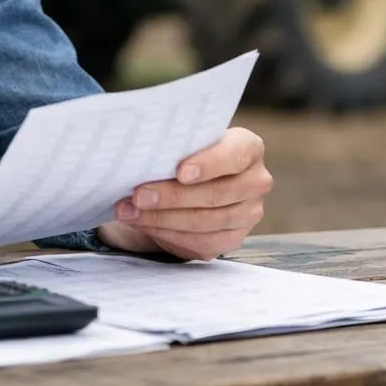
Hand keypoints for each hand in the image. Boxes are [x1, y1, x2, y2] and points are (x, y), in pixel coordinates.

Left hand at [95, 126, 271, 260]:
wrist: (193, 180)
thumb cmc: (186, 153)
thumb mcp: (185, 142)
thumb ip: (176, 146)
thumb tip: (142, 158)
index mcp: (249, 148)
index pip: (236, 155)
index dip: (208, 164)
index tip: (180, 172)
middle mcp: (256, 181)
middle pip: (216, 194)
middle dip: (172, 197)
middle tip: (138, 196)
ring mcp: (248, 213)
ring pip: (205, 222)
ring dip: (162, 219)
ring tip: (130, 212)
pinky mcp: (233, 239)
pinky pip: (201, 243)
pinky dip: (168, 234)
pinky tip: (145, 225)